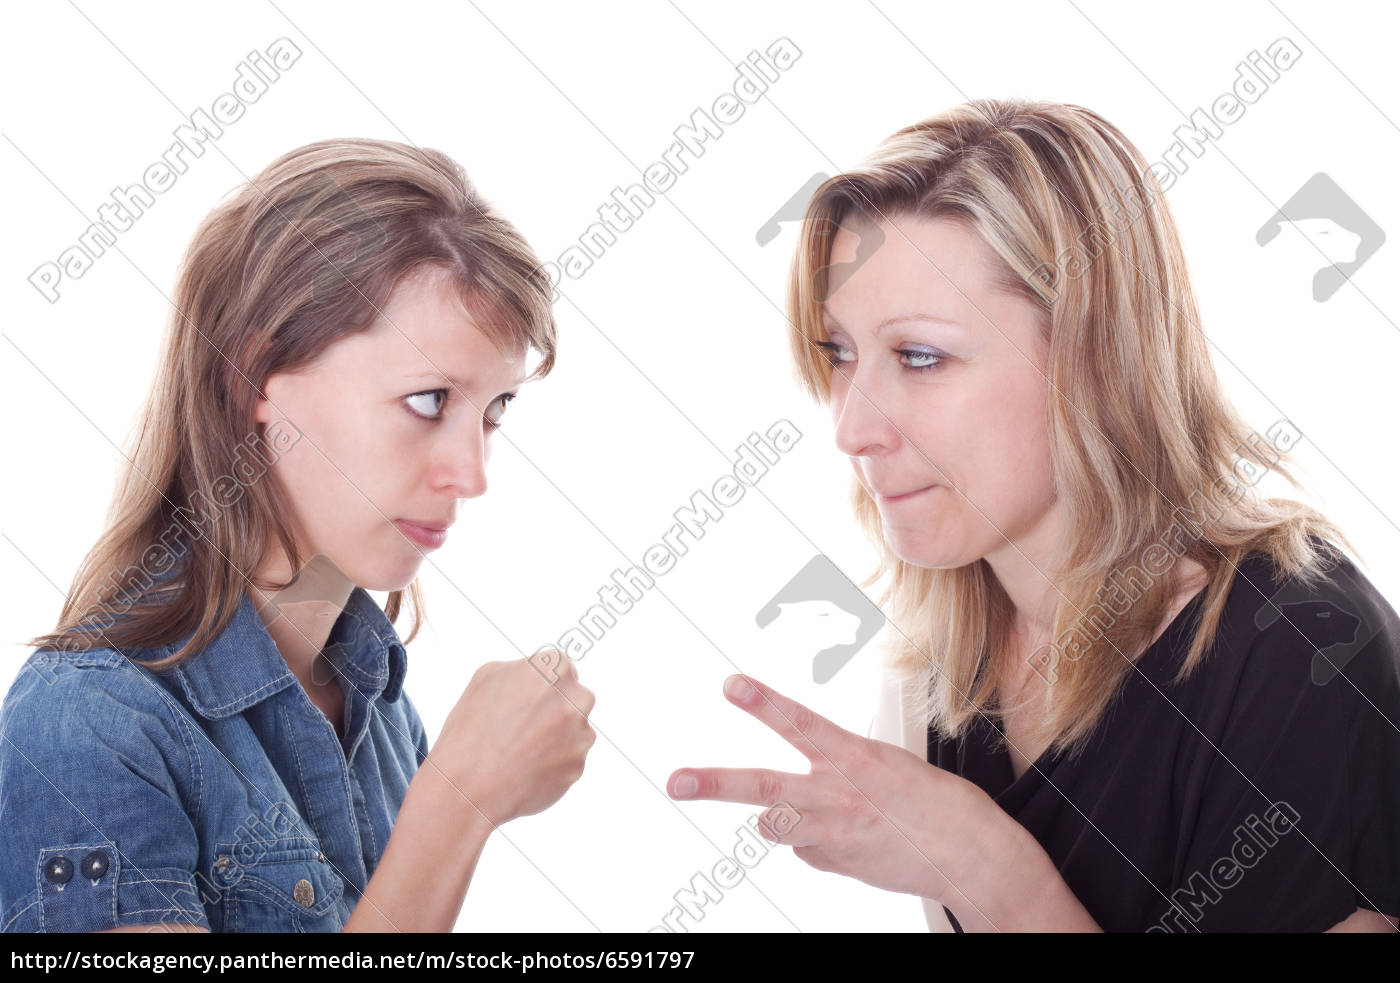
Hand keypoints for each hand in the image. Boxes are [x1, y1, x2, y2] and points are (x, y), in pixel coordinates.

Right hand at [425, 652, 595, 825]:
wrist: (467, 786)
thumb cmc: (470, 729)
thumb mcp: (486, 676)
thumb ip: (523, 668)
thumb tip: (541, 674)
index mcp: (554, 668)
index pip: (562, 668)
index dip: (542, 685)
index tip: (528, 699)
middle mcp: (576, 697)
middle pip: (575, 698)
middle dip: (556, 709)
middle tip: (525, 726)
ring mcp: (580, 734)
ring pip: (575, 731)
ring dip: (556, 738)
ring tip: (519, 751)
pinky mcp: (578, 766)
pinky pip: (569, 761)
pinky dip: (552, 765)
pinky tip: (524, 770)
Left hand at [667, 674, 1010, 906]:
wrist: (974, 860)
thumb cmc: (942, 806)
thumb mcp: (890, 766)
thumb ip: (839, 770)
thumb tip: (803, 785)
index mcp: (858, 760)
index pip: (802, 724)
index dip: (764, 703)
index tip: (730, 684)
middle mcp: (839, 797)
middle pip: (764, 788)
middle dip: (714, 783)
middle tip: (675, 780)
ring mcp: (834, 836)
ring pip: (776, 824)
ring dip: (772, 817)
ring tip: (789, 812)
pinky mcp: (837, 863)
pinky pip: (806, 847)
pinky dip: (814, 840)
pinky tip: (847, 836)